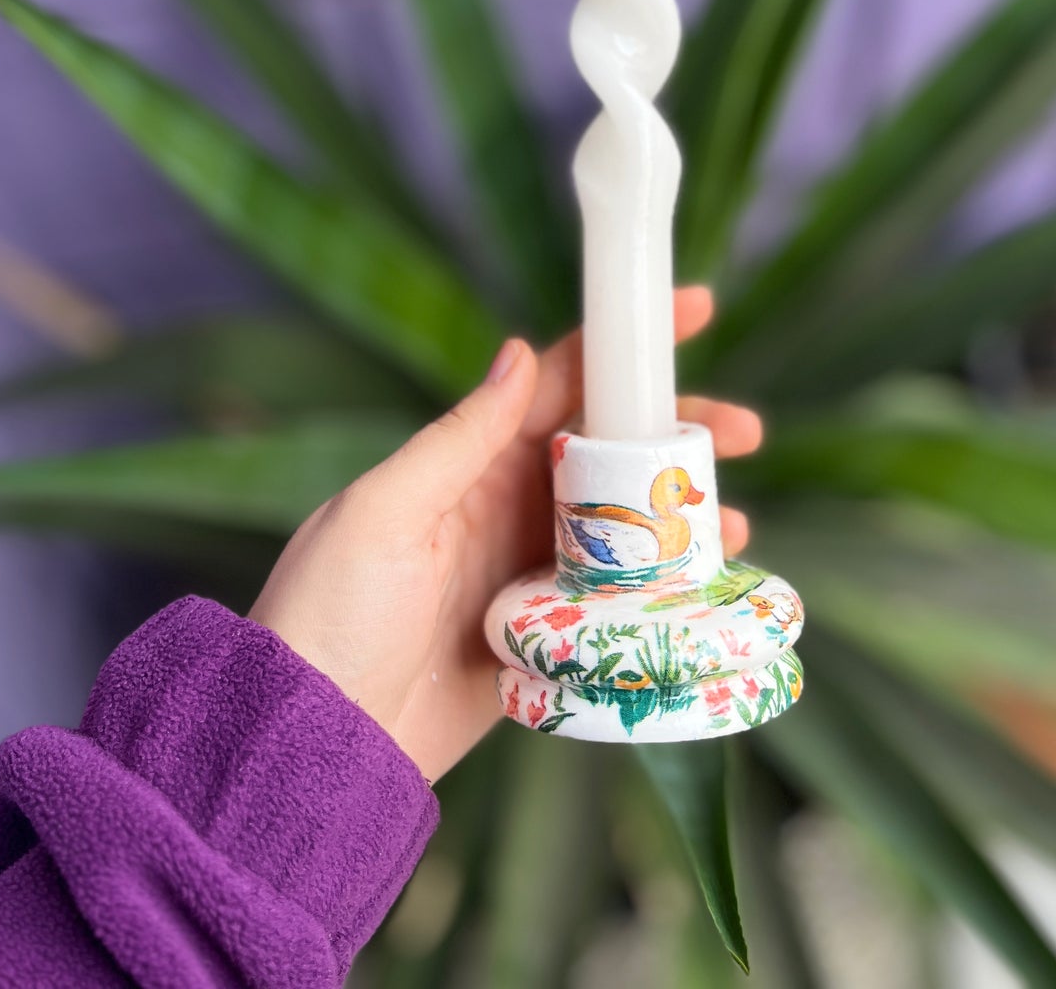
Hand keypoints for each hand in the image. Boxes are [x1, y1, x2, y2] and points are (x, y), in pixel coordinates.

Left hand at [249, 287, 762, 781]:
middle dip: (678, 431)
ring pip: (626, 525)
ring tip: (735, 521)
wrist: (310, 744)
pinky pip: (618, 600)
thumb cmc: (328, 615)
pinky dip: (667, 588)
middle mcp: (505, 506)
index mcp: (467, 462)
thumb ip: (459, 437)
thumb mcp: (384, 511)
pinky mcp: (544, 640)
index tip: (691, 312)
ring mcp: (528, 573)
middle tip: (745, 430)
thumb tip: (521, 350)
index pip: (559, 382)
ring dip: (683, 514)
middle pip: (610, 451)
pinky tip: (707, 586)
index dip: (624, 344)